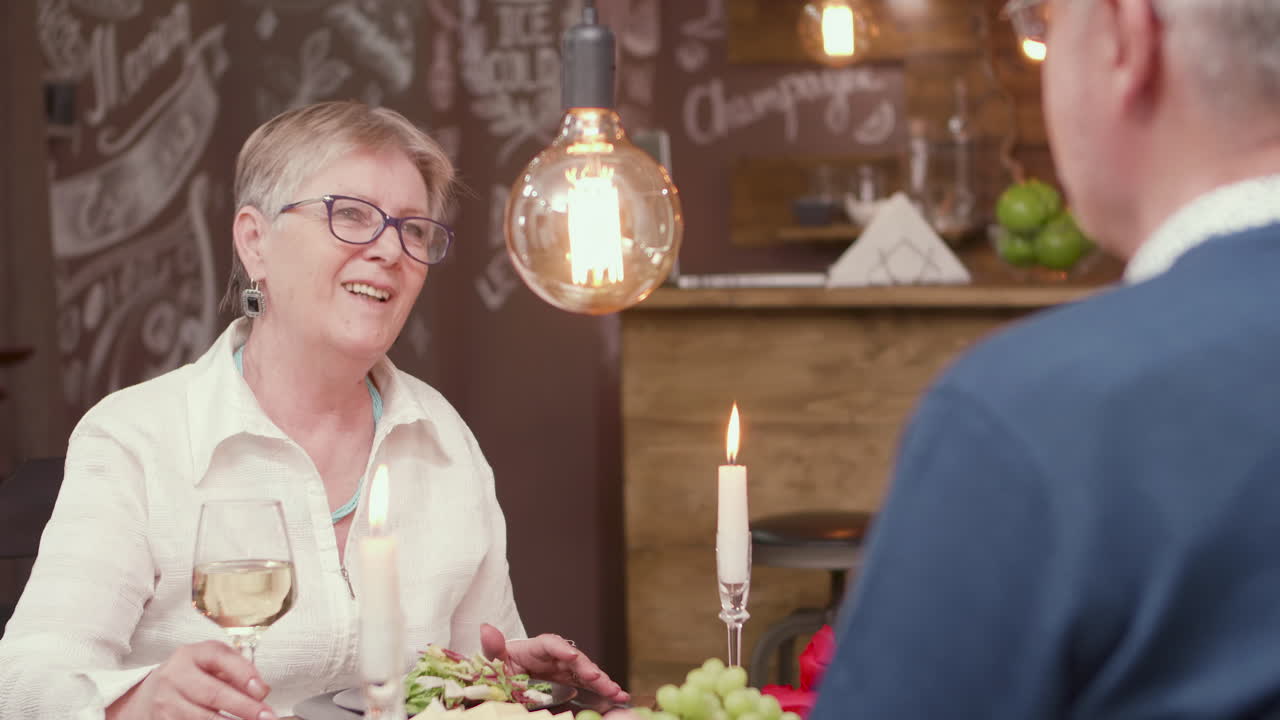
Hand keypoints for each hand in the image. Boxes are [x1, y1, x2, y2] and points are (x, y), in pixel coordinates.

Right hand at [106, 640, 276, 719]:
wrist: (148, 696)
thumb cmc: (191, 676)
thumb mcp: (210, 663)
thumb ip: (236, 670)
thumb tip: (261, 691)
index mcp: (190, 654)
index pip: (220, 657)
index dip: (244, 674)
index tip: (262, 691)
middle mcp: (174, 676)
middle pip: (213, 693)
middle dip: (244, 707)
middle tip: (267, 716)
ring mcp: (165, 702)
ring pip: (203, 717)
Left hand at [480, 624, 629, 703]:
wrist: (501, 682)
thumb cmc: (498, 669)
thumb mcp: (492, 661)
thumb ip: (492, 648)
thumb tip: (486, 628)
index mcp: (534, 648)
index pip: (550, 643)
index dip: (562, 648)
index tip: (572, 656)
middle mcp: (553, 657)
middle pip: (574, 659)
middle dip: (588, 668)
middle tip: (599, 679)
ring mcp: (563, 670)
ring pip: (586, 672)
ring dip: (603, 681)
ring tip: (618, 692)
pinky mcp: (569, 683)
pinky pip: (587, 685)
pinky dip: (602, 690)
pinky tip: (617, 697)